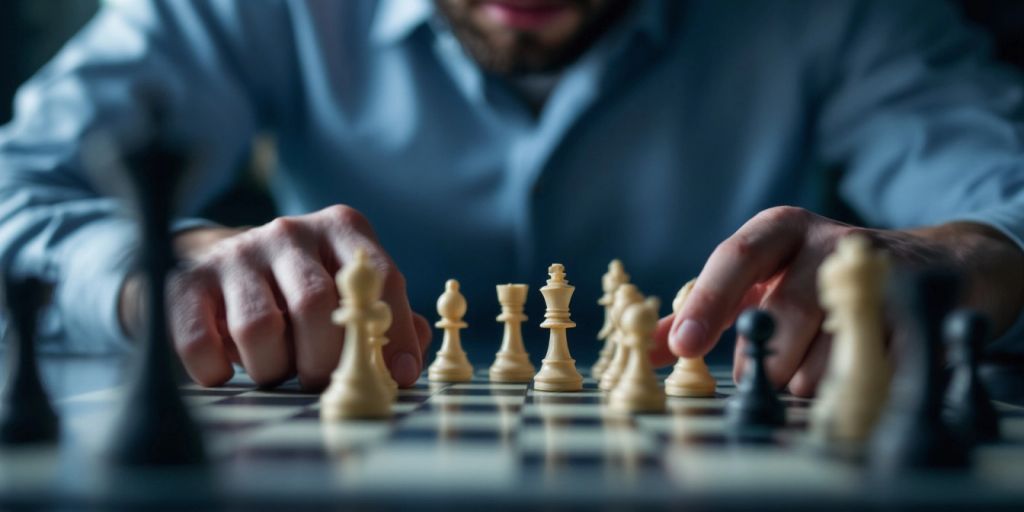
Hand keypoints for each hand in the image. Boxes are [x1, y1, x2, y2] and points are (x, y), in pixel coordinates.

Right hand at [119, 205, 432, 389]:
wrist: (218, 270)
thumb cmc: (302, 292)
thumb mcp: (350, 295)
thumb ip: (386, 322)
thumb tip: (406, 366)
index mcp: (342, 229)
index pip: (380, 279)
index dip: (392, 333)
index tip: (398, 376)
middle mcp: (290, 231)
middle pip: (315, 305)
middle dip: (322, 361)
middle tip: (318, 381)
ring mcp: (237, 251)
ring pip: (259, 327)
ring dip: (272, 368)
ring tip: (274, 369)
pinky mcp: (188, 280)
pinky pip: (200, 340)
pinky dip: (216, 370)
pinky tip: (226, 372)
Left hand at [652, 206, 1023, 396]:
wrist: (935, 264)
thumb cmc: (821, 277)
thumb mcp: (763, 279)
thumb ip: (703, 311)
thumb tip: (645, 346)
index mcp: (779, 230)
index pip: (733, 259)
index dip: (707, 303)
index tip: (684, 345)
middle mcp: (827, 241)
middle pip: (783, 316)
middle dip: (768, 361)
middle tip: (768, 376)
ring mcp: (878, 271)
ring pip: (827, 351)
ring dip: (814, 379)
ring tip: (819, 367)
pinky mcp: (919, 308)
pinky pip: (874, 365)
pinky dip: (855, 384)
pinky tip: (855, 373)